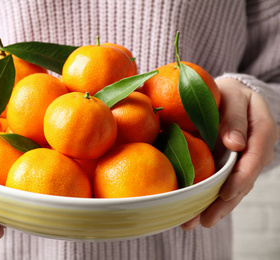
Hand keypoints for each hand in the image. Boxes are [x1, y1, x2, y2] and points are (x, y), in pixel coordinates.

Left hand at [181, 78, 278, 229]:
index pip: (256, 157)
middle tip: (204, 220)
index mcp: (263, 129)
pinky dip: (210, 198)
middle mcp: (256, 150)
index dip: (242, 177)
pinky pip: (223, 184)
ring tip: (193, 222)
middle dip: (225, 203)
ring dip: (215, 207)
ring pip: (234, 188)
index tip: (227, 193)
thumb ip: (235, 118)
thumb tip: (236, 144)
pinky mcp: (231, 166)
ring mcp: (244, 160)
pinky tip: (194, 212)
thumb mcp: (233, 96)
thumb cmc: (229, 93)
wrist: (228, 95)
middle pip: (244, 180)